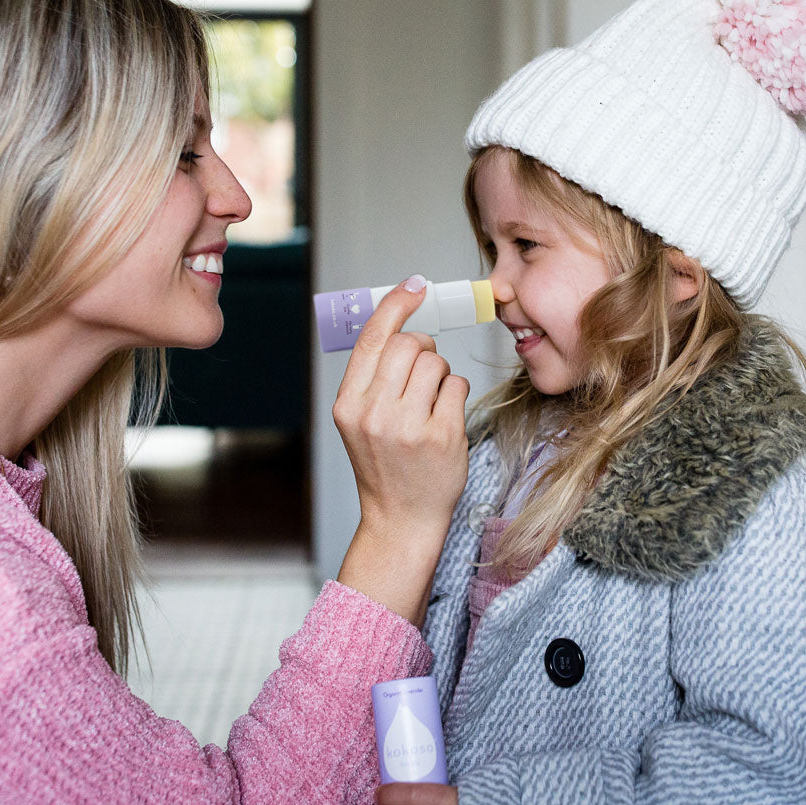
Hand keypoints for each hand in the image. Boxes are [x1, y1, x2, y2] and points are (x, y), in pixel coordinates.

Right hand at [333, 277, 469, 623]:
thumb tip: (400, 323)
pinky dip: (454, 394)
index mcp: (348, 404)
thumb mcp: (361, 420)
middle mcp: (374, 413)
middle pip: (408, 344)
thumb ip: (373, 376)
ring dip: (440, 373)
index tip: (414, 285)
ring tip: (430, 402)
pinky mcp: (442, 436)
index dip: (396, 304)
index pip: (372, 338)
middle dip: (422, 347)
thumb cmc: (385, 464)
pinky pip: (457, 386)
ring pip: (435, 362)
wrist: (400, 519)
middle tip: (423, 369)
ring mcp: (408, 426)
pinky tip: (444, 418)